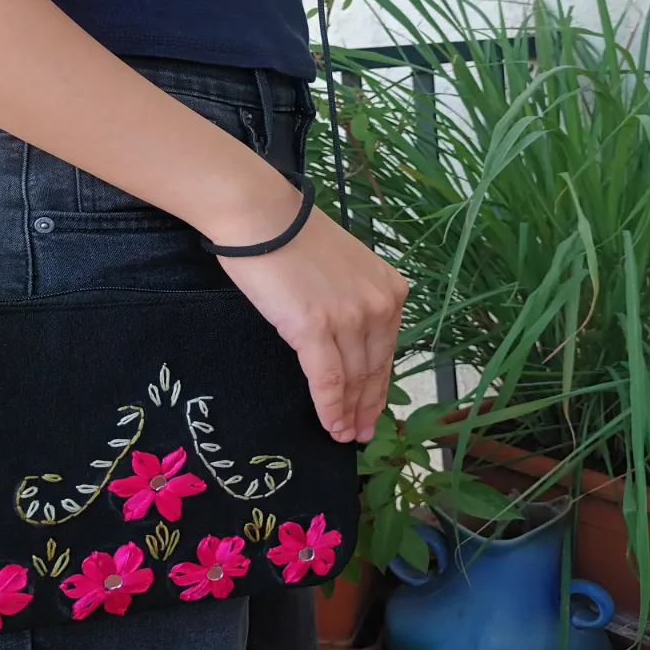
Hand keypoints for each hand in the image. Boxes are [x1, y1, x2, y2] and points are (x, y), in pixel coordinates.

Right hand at [214, 199, 406, 443]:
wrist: (260, 215)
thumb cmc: (289, 235)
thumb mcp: (341, 268)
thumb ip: (352, 301)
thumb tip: (346, 340)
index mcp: (389, 288)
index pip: (386, 349)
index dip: (379, 386)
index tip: (373, 411)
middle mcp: (378, 304)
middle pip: (373, 369)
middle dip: (367, 406)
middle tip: (360, 433)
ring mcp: (350, 318)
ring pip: (354, 379)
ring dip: (349, 413)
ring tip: (343, 435)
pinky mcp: (317, 328)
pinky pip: (328, 380)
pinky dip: (330, 407)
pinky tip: (330, 425)